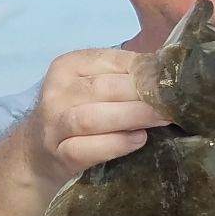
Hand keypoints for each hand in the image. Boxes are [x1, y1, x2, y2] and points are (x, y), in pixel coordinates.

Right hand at [22, 48, 170, 190]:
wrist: (37, 153)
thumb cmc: (78, 113)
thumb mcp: (93, 87)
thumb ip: (124, 78)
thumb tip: (172, 73)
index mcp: (67, 67)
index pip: (110, 60)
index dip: (145, 69)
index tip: (173, 79)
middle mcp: (56, 92)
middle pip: (104, 89)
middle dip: (144, 94)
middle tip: (177, 101)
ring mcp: (53, 125)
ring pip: (92, 118)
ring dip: (132, 117)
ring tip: (163, 118)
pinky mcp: (59, 154)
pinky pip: (88, 149)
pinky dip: (116, 144)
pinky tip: (138, 140)